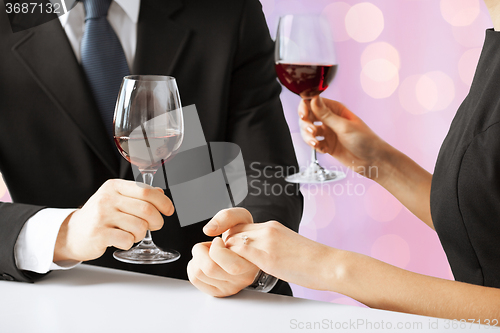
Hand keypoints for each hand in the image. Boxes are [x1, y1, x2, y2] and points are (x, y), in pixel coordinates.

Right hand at [53, 179, 173, 261]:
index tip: (169, 210)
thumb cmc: (99, 216)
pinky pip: (128, 240)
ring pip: (140, 227)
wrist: (72, 233)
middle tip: (155, 225)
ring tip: (132, 233)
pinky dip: (130, 243)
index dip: (163, 202)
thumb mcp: (116, 199)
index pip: (146, 191)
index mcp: (114, 186)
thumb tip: (161, 193)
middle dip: (157, 221)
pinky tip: (122, 240)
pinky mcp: (99, 234)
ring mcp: (102, 216)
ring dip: (142, 234)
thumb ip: (138, 195)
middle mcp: (107, 198)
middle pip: (147, 210)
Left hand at [187, 208, 259, 296]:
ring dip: (197, 258)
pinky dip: (193, 267)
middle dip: (202, 250)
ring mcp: (232, 287)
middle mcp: (244, 277)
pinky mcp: (220, 292)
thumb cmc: (243, 234)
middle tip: (209, 245)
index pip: (227, 262)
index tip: (219, 241)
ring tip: (209, 253)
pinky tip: (205, 261)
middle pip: (209, 268)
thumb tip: (208, 230)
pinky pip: (195, 280)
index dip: (216, 247)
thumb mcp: (240, 217)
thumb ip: (226, 217)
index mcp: (251, 260)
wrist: (246, 246)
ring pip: (199, 274)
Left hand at [225, 221, 335, 290]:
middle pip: (233, 232)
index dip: (232, 239)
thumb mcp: (287, 245)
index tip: (231, 251)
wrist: (328, 264)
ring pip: (232, 241)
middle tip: (230, 261)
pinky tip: (238, 272)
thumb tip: (259, 253)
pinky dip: (233, 262)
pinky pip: (239, 254)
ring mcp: (266, 241)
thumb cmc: (312, 261)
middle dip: (228, 247)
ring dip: (229, 256)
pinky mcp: (267, 256)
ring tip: (235, 269)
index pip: (241, 226)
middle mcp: (268, 229)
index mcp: (273, 226)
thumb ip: (270, 245)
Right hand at [299, 96, 389, 180]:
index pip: (313, 103)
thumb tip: (313, 98)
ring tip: (316, 143)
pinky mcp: (327, 144)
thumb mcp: (344, 126)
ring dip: (309, 137)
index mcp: (335, 109)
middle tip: (312, 131)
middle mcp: (329, 119)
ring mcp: (328, 132)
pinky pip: (313, 143)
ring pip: (308, 131)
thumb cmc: (365, 140)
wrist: (373, 161)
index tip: (303, 115)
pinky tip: (324, 150)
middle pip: (307, 117)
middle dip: (306, 125)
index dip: (305, 108)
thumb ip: (326, 114)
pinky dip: (315, 146)